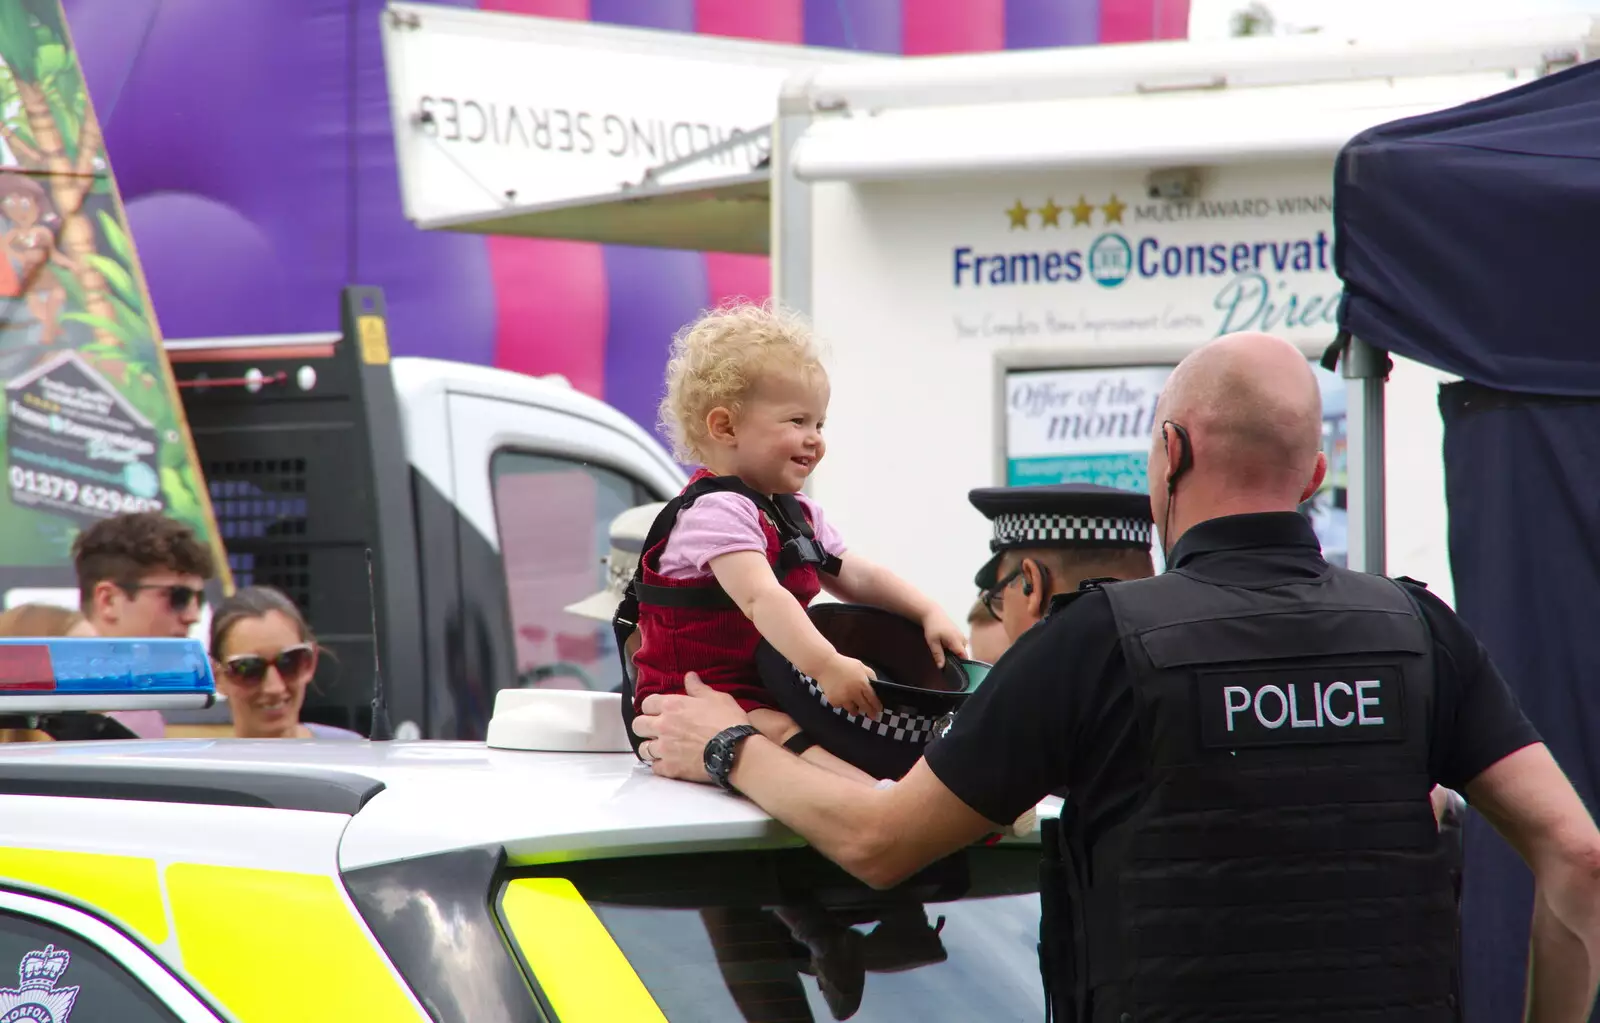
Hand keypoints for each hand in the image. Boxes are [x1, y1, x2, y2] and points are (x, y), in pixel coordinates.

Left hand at [633, 673, 750, 782]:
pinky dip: (659, 766)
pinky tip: (667, 763)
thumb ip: (698, 688)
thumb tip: (690, 677)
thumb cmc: (727, 721)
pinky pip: (654, 768)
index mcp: (672, 706)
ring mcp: (664, 749)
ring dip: (650, 747)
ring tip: (660, 748)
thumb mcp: (716, 698)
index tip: (657, 710)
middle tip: (654, 729)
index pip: (646, 703)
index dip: (651, 707)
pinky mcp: (670, 768)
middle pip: (637, 726)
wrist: (735, 750)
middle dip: (644, 726)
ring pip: (643, 749)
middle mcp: (663, 726)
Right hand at [814, 654, 883, 718]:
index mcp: (862, 684)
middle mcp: (854, 693)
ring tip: (856, 710)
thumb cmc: (845, 665)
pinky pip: (841, 706)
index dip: (877, 706)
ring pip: (853, 710)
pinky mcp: (834, 701)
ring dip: (855, 711)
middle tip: (873, 716)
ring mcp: (843, 698)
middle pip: (864, 707)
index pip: (872, 699)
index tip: (879, 710)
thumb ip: (870, 675)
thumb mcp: (861, 666)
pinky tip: (842, 698)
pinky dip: (843, 704)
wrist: (825, 665)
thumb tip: (876, 686)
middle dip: (870, 712)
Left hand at [920, 609, 968, 667]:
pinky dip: (956, 647)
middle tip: (947, 661)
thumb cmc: (932, 627)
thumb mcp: (932, 642)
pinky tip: (947, 646)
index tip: (957, 669)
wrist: (933, 614)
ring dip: (956, 652)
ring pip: (962, 648)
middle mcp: (961, 637)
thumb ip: (938, 654)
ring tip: (946, 652)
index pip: (964, 655)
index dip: (962, 663)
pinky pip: (961, 644)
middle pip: (964, 653)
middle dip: (957, 658)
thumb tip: (941, 666)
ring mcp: (962, 635)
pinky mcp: (960, 633)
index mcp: (956, 640)